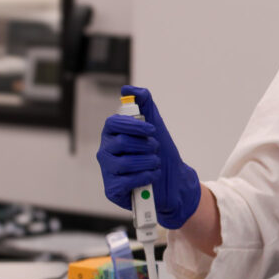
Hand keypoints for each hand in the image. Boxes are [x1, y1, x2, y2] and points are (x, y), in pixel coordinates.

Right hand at [96, 85, 200, 228]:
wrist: (173, 181)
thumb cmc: (160, 153)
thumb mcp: (155, 126)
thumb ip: (145, 105)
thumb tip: (128, 89)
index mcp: (113, 135)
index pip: (113, 123)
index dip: (133, 125)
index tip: (152, 130)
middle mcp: (106, 152)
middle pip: (122, 142)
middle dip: (146, 146)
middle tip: (156, 150)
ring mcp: (107, 171)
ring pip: (126, 163)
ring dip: (149, 162)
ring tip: (156, 164)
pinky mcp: (112, 190)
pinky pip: (128, 181)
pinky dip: (146, 177)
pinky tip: (152, 176)